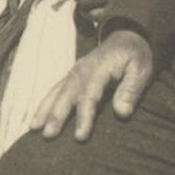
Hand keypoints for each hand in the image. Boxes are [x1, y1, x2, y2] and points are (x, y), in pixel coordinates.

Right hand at [31, 29, 155, 139]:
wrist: (126, 37)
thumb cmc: (135, 56)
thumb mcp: (141, 70)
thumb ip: (131, 90)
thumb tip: (122, 113)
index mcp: (98, 69)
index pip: (89, 96)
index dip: (83, 117)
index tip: (79, 137)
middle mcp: (81, 71)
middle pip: (66, 96)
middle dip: (56, 116)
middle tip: (48, 136)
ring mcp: (73, 73)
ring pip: (55, 93)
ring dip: (44, 111)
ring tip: (33, 128)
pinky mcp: (70, 76)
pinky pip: (54, 90)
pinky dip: (44, 104)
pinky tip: (37, 117)